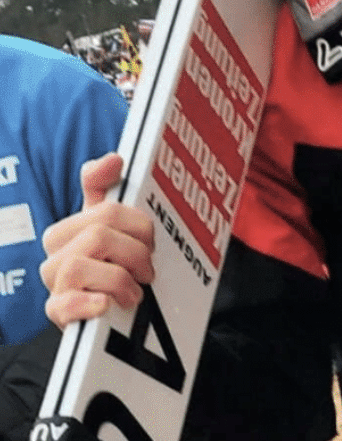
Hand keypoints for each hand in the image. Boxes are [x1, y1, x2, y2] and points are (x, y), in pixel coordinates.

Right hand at [40, 153, 155, 328]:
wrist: (110, 316)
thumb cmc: (112, 266)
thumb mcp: (112, 227)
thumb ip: (107, 186)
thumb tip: (112, 159)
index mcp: (67, 231)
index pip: (107, 212)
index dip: (137, 224)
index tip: (150, 237)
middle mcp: (56, 257)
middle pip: (99, 236)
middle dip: (135, 252)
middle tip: (148, 267)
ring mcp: (56, 287)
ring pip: (81, 266)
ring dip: (119, 280)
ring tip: (134, 291)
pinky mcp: (58, 316)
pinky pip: (64, 305)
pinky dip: (88, 304)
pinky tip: (106, 305)